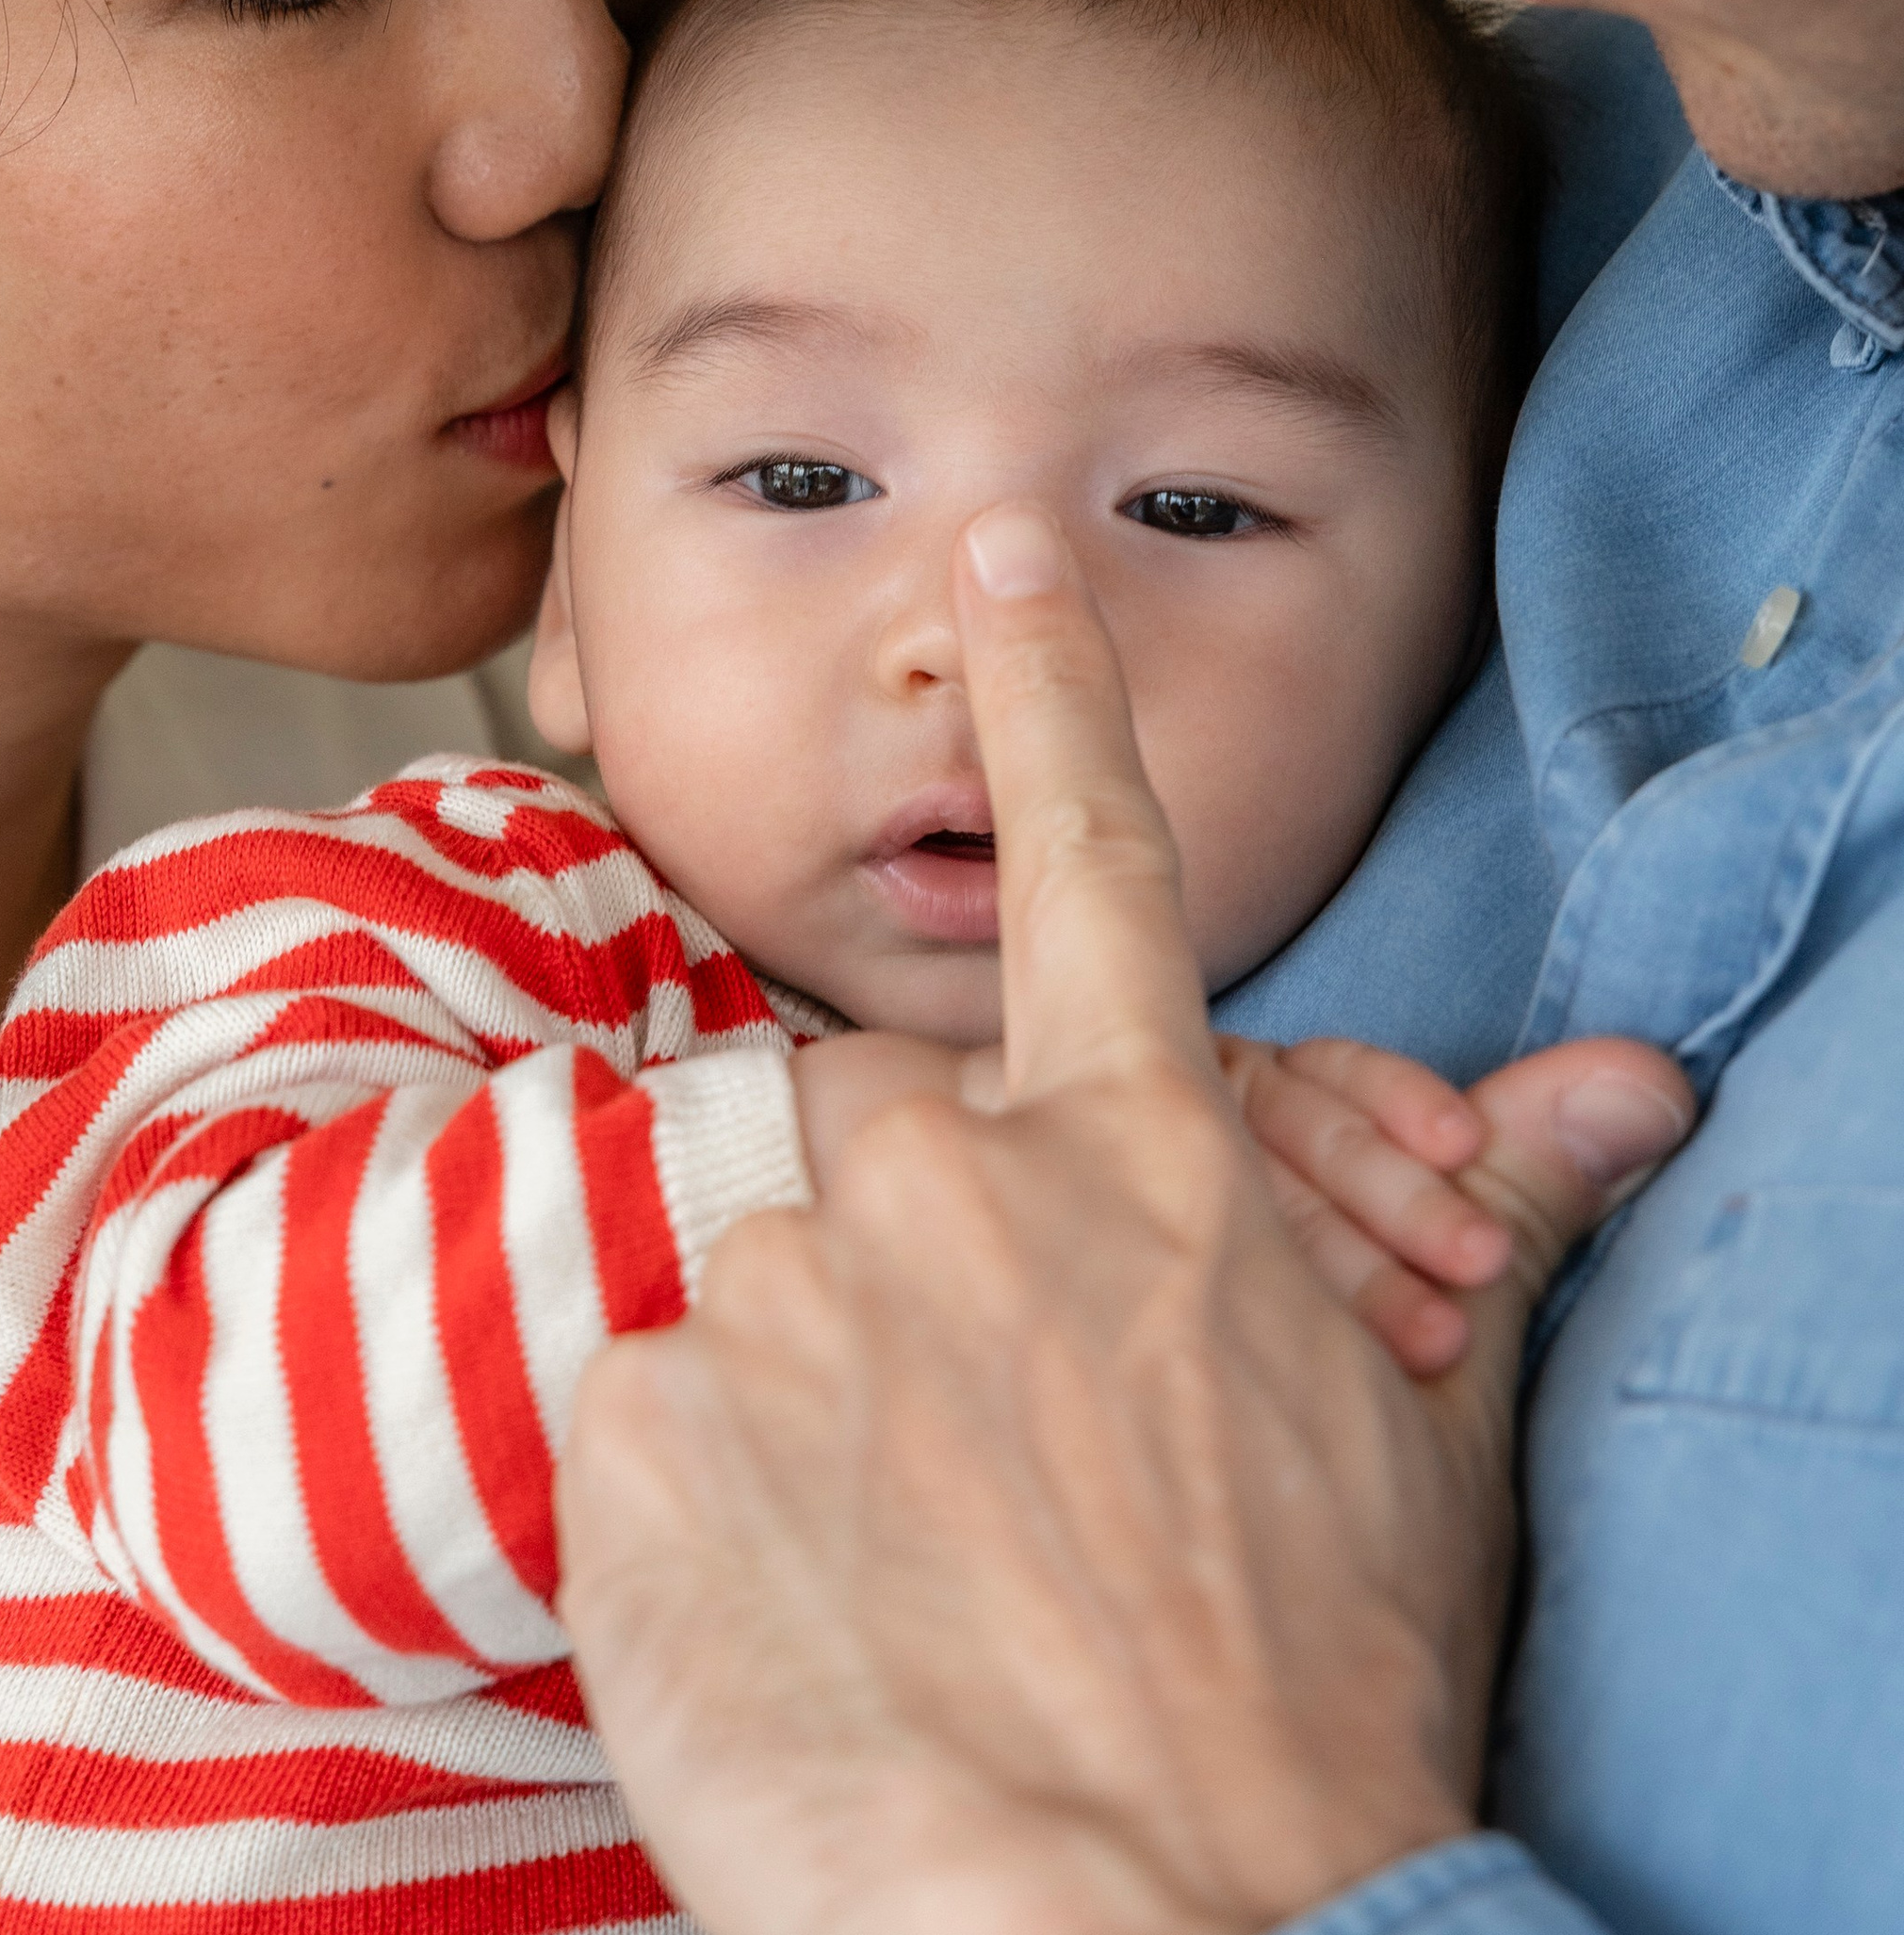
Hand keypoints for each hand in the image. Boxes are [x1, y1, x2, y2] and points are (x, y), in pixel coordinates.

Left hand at [559, 503, 1692, 1934]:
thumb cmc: (1311, 1708)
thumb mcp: (1424, 1446)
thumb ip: (1489, 1226)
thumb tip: (1634, 1091)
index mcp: (1143, 1164)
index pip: (1097, 868)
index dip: (1053, 696)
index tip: (1004, 561)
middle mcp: (957, 1183)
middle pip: (863, 1127)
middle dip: (896, 1253)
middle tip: (958, 1451)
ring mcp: (790, 1292)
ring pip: (748, 1278)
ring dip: (794, 1394)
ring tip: (888, 1574)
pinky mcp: (643, 1420)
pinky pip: (636, 1408)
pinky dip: (690, 1504)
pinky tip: (789, 1626)